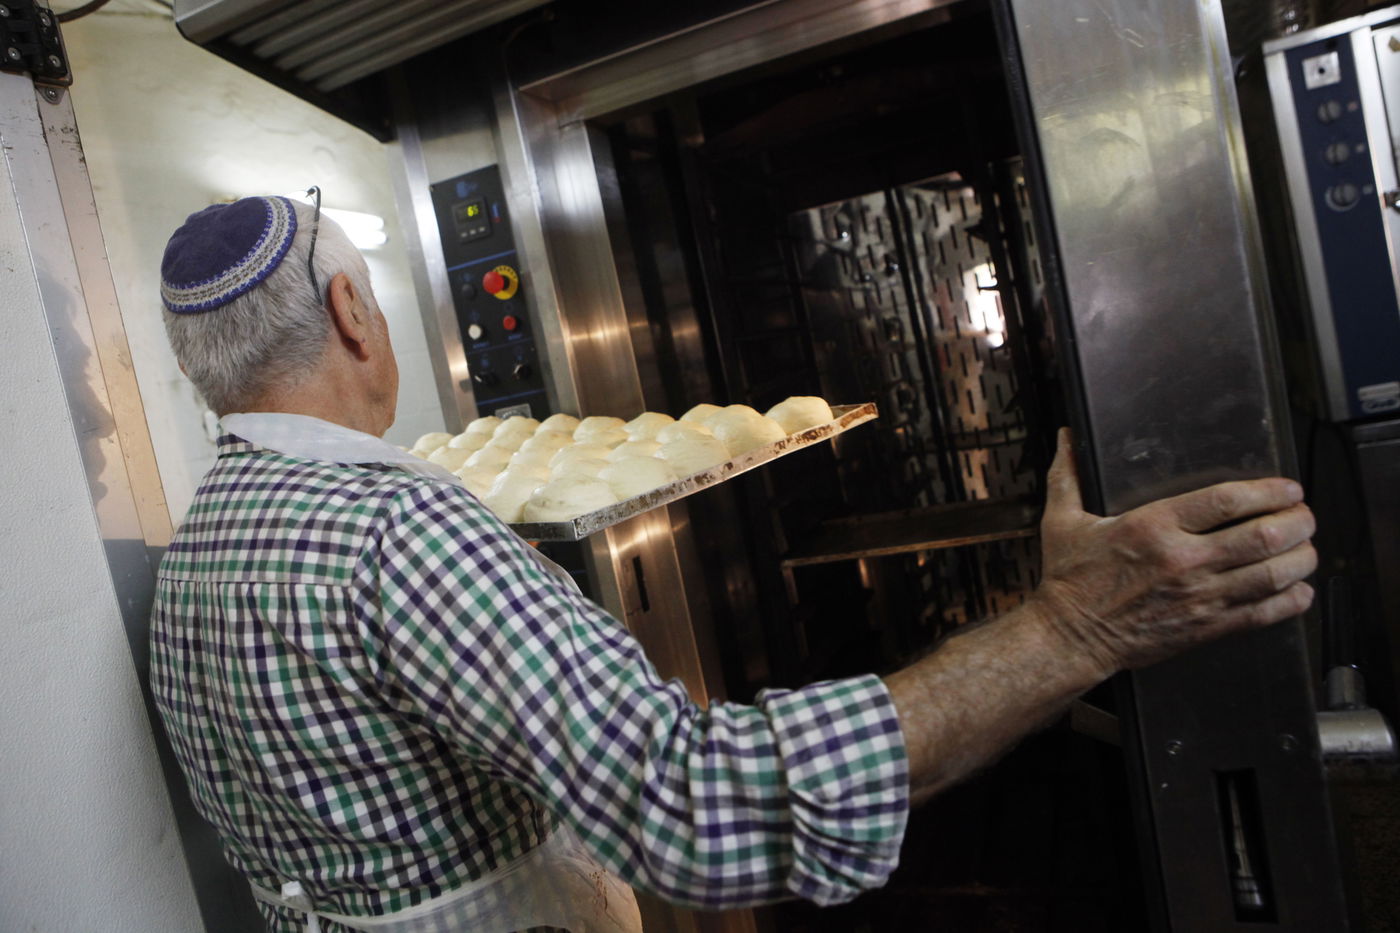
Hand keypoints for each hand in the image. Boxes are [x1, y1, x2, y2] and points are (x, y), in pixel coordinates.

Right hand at [1031, 428, 1316, 674]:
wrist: (1070, 638)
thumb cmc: (1069, 581)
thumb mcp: (1062, 520)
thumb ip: (1068, 475)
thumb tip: (1066, 438)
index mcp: (1152, 527)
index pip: (1226, 501)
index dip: (1268, 491)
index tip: (1287, 488)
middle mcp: (1182, 560)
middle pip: (1263, 535)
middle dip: (1297, 522)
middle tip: (1303, 516)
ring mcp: (1199, 596)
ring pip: (1272, 574)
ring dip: (1301, 558)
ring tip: (1307, 548)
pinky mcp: (1205, 627)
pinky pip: (1263, 613)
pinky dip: (1291, 601)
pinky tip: (1298, 589)